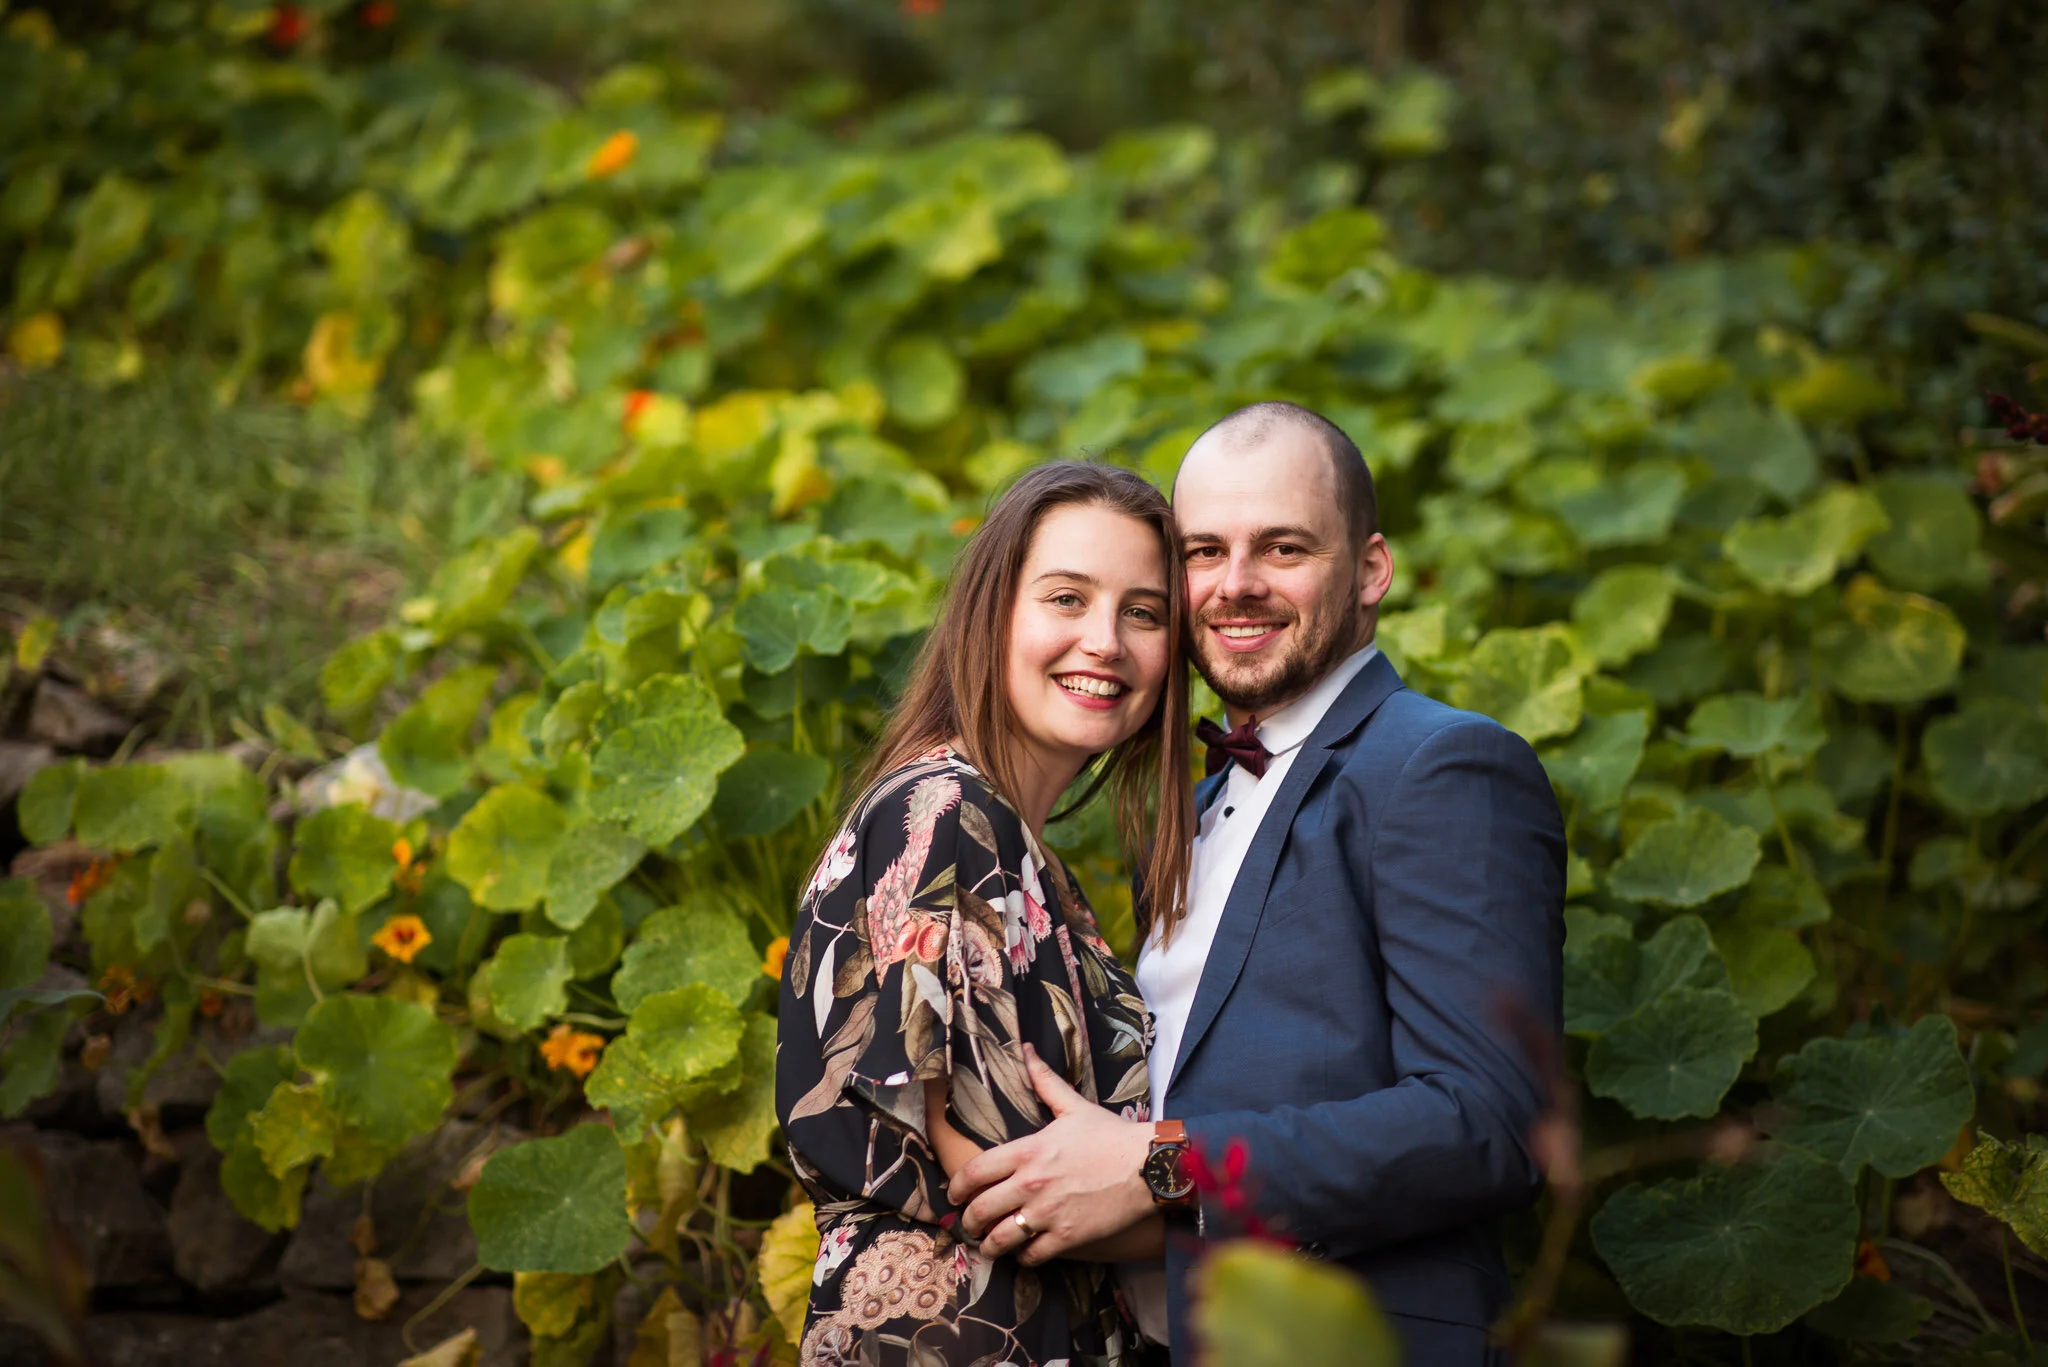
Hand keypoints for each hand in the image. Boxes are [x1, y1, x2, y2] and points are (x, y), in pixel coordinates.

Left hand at [948, 1044, 1154, 1264]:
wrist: (1147, 1166)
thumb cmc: (1111, 1135)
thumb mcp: (1074, 1106)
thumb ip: (1044, 1081)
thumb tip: (1027, 1050)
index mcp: (1028, 1151)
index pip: (975, 1171)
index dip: (957, 1187)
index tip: (954, 1195)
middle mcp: (1031, 1184)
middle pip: (980, 1210)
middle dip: (969, 1222)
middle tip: (968, 1225)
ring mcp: (1048, 1213)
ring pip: (1000, 1239)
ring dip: (988, 1246)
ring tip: (988, 1247)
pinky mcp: (1067, 1236)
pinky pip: (1032, 1256)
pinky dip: (1023, 1257)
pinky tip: (1024, 1252)